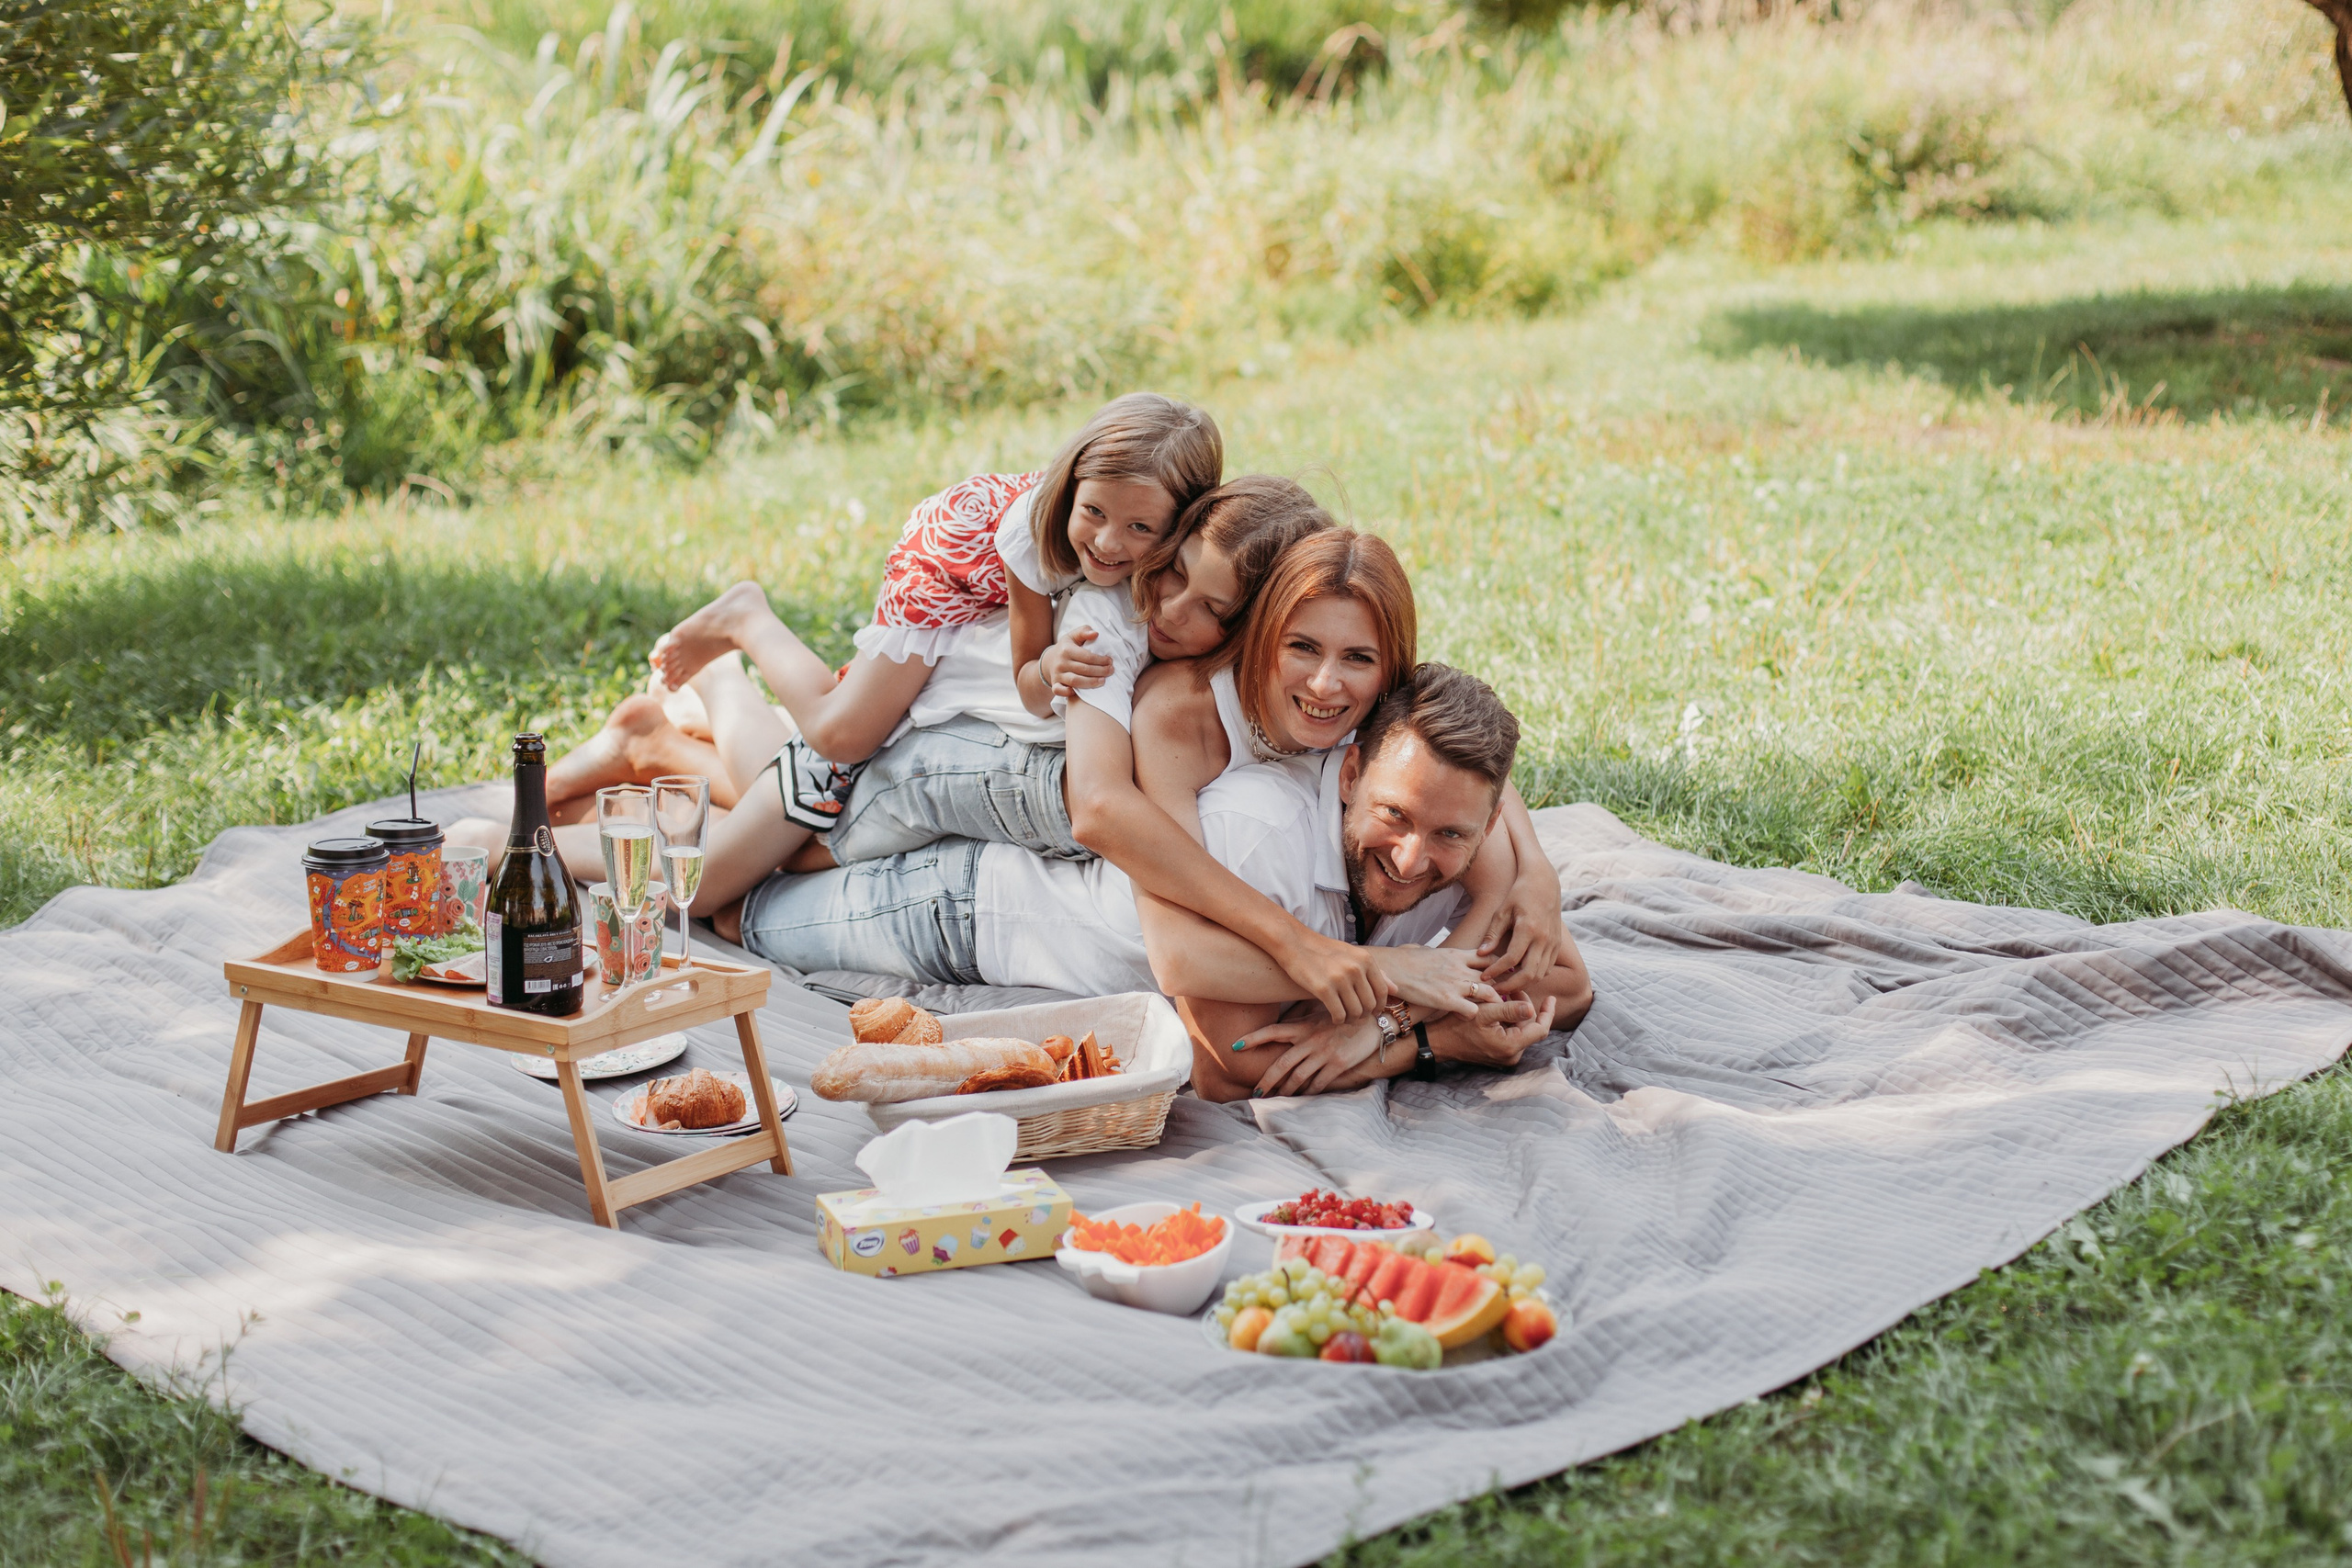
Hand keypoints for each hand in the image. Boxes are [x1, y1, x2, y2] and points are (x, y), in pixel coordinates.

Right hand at [1039, 626, 1112, 699]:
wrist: (1050, 660)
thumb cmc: (1067, 647)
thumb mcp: (1074, 636)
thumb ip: (1084, 631)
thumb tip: (1095, 634)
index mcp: (1066, 649)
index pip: (1087, 656)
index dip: (1101, 660)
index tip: (1110, 661)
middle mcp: (1061, 662)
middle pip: (1084, 669)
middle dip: (1100, 671)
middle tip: (1111, 671)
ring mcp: (1057, 674)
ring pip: (1075, 681)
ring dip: (1091, 683)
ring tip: (1103, 681)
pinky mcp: (1054, 684)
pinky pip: (1059, 690)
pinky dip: (1068, 693)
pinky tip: (1081, 692)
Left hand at [1242, 1013, 1388, 1097]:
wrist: (1373, 1021)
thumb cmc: (1342, 1018)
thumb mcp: (1319, 1014)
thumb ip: (1300, 1021)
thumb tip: (1280, 1028)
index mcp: (1303, 1027)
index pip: (1273, 1031)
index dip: (1253, 1038)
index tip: (1235, 1046)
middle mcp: (1311, 1040)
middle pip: (1282, 1063)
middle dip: (1266, 1080)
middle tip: (1255, 1093)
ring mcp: (1324, 1053)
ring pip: (1298, 1076)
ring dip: (1285, 1091)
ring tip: (1275, 1100)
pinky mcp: (1338, 1064)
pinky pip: (1319, 1083)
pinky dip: (1308, 1093)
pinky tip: (1301, 1099)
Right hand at [1276, 931, 1386, 1021]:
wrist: (1295, 944)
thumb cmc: (1325, 951)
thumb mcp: (1353, 955)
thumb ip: (1376, 972)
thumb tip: (1395, 989)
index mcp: (1366, 959)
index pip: (1382, 991)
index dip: (1380, 1006)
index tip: (1374, 1012)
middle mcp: (1355, 968)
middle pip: (1369, 1004)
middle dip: (1364, 1015)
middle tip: (1356, 1017)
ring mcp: (1339, 979)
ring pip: (1355, 1011)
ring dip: (1351, 1019)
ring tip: (1346, 1018)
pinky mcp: (1323, 989)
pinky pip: (1338, 1014)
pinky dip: (1338, 1020)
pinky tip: (1335, 1018)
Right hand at [1371, 943, 1498, 1017]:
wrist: (1389, 967)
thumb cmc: (1401, 959)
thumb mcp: (1422, 949)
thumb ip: (1431, 952)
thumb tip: (1423, 951)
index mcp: (1456, 954)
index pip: (1489, 958)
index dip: (1497, 969)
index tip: (1498, 978)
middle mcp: (1460, 968)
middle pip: (1494, 977)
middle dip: (1501, 988)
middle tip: (1503, 1000)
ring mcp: (1455, 984)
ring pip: (1489, 993)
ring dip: (1492, 1003)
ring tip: (1492, 1012)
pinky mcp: (1446, 1000)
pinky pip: (1472, 1010)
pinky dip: (1474, 1016)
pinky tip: (1468, 1019)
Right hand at [1432, 992, 1558, 1070]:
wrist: (1439, 1042)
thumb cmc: (1459, 1025)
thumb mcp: (1484, 1012)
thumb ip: (1510, 1010)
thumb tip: (1532, 1008)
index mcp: (1511, 1046)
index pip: (1540, 1029)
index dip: (1548, 1012)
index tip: (1551, 998)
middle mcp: (1511, 1056)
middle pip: (1530, 1028)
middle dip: (1526, 1007)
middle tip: (1514, 989)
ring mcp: (1505, 1056)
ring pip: (1521, 1030)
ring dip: (1516, 1013)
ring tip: (1505, 995)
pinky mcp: (1499, 1054)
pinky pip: (1511, 1035)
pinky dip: (1509, 1020)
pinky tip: (1499, 1007)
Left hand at [1479, 863, 1563, 992]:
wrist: (1544, 883)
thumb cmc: (1519, 894)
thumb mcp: (1502, 910)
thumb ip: (1493, 933)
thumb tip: (1481, 954)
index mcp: (1528, 929)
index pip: (1512, 959)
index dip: (1497, 971)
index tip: (1484, 976)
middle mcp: (1544, 938)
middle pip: (1529, 973)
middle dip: (1511, 985)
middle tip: (1495, 989)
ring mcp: (1553, 943)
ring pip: (1540, 974)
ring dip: (1523, 983)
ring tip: (1505, 985)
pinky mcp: (1557, 945)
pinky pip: (1547, 968)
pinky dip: (1534, 976)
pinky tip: (1520, 976)